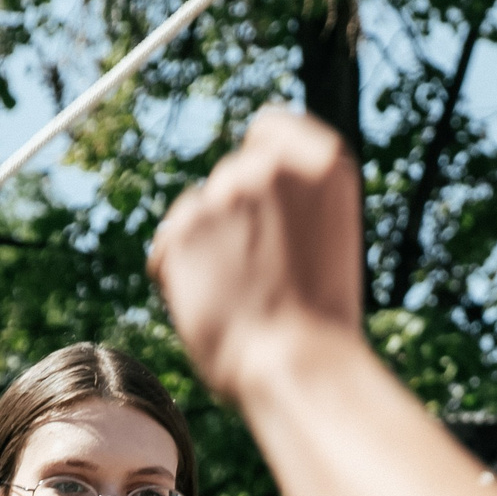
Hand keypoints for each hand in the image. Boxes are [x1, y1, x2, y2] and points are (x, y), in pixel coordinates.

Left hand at [148, 110, 363, 402]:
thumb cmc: (321, 322)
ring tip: (237, 300)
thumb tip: (251, 202)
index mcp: (325, 163)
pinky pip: (168, 248)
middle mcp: (273, 165)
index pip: (269, 129)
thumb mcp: (328, 242)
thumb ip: (294, 206)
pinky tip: (208, 308)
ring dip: (204, 248)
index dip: (257, 162)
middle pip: (230, 177)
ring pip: (196, 213)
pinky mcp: (183, 226)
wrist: (298, 366)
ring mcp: (225, 192)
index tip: (257, 196)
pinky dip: (178, 276)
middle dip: (231, 217)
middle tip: (254, 275)